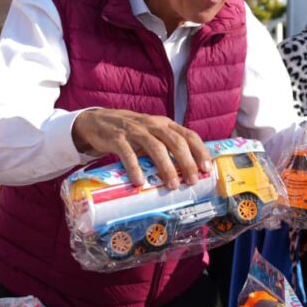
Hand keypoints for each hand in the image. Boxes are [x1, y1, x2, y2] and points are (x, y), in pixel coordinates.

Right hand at [71, 108, 211, 189]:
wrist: (99, 121)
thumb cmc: (133, 132)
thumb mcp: (153, 133)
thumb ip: (168, 146)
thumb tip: (188, 170)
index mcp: (165, 124)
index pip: (189, 135)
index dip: (200, 151)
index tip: (207, 168)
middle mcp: (153, 125)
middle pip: (175, 142)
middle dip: (186, 162)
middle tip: (192, 181)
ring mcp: (135, 130)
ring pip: (155, 147)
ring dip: (166, 167)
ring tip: (172, 185)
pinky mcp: (117, 138)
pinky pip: (128, 153)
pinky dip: (135, 168)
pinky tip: (140, 181)